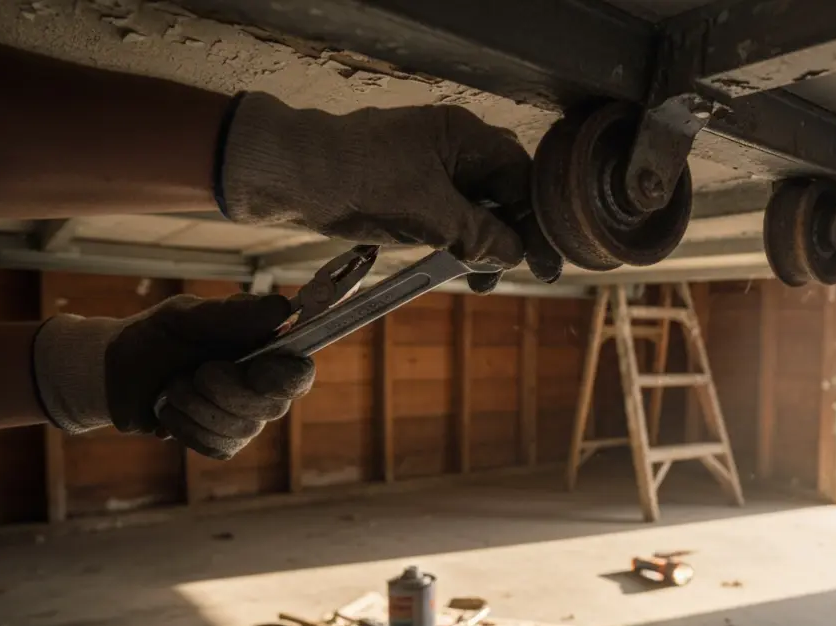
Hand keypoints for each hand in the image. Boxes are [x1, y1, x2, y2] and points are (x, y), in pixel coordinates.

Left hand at [33, 294, 313, 459]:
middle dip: (225, 391)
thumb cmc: (158, 336)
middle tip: (195, 371)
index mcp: (266, 352)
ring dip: (197, 407)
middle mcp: (264, 388)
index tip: (254, 371)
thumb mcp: (186, 315)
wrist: (116, 373)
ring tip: (173, 388)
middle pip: (272, 406)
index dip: (284, 378)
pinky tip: (170, 412)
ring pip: (242, 429)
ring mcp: (246, 419)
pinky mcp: (223, 443)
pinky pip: (219, 447)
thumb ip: (232, 314)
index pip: (300, 374)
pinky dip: (187, 428)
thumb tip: (282, 308)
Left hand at [219, 94, 532, 270]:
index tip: (544, 262)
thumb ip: (480, 235)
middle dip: (512, 234)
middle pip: (503, 191)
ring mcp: (430, 163)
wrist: (291, 175)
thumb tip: (516, 253)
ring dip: (484, 243)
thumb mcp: (431, 215)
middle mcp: (453, 144)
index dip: (536, 223)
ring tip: (479, 279)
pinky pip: (449, 211)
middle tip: (514, 273)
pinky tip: (458, 263)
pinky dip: (458, 238)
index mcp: (465, 136)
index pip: (521, 179)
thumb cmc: (359, 181)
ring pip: (476, 205)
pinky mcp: (409, 184)